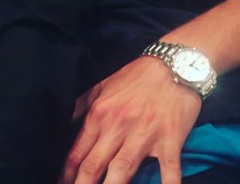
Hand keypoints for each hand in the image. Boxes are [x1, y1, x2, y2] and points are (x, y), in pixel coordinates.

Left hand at [59, 57, 201, 183]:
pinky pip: (168, 172)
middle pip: (93, 166)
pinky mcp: (169, 142)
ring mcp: (143, 136)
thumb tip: (67, 123)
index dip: (66, 174)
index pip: (77, 152)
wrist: (173, 65)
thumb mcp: (102, 85)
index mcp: (100, 114)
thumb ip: (82, 105)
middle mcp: (118, 127)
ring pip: (121, 171)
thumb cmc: (136, 76)